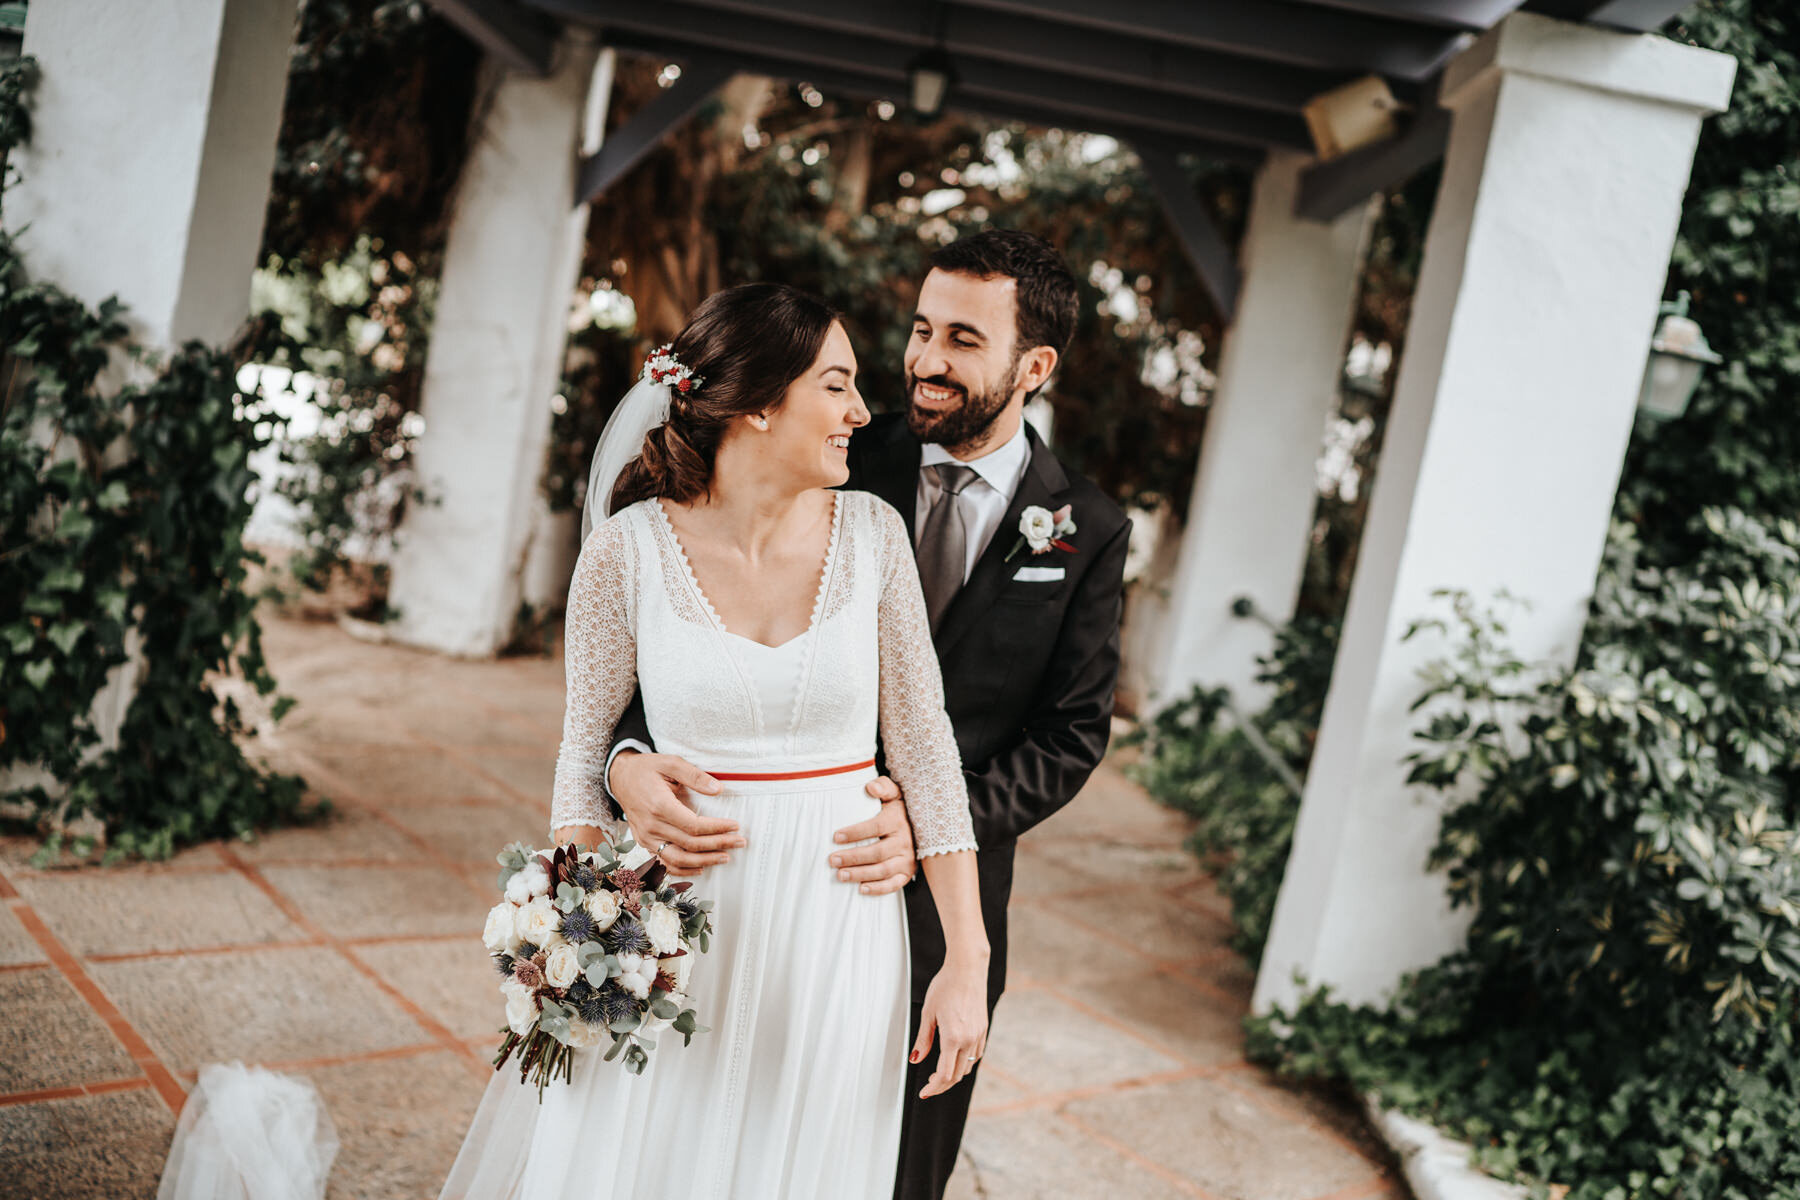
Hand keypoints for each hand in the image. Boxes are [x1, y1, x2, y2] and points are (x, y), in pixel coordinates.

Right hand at [609, 751, 739, 876]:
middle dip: (718, 845)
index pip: (693, 826)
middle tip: (740, 842)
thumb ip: (695, 776)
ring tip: (725, 857)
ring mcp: (646, 837)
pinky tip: (700, 868)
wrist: (620, 777)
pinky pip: (664, 861)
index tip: (735, 826)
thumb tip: (718, 789)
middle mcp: (651, 825)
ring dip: (704, 861)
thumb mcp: (670, 763)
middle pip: (689, 844)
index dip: (717, 829)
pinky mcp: (644, 842)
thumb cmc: (646, 769)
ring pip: (677, 858)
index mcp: (659, 806)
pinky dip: (683, 869)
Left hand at [830, 777, 914, 895]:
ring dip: (861, 874)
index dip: (855, 832)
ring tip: (840, 875)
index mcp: (898, 821)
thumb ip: (883, 787)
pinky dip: (878, 889)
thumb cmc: (899, 809)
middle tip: (832, 860)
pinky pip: (894, 885)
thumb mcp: (895, 794)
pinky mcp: (907, 873)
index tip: (836, 836)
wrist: (923, 826)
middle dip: (853, 857)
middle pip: (877, 852)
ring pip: (883, 870)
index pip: (876, 827)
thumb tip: (870, 787)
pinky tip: (861, 889)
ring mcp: (907, 859)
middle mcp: (905, 841)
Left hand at [911, 957, 988, 1099]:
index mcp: (953, 1037)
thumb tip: (916, 1059)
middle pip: (956, 1075)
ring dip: (953, 1074)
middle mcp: (969, 1039)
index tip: (924, 1092)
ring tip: (939, 1073)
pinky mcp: (983, 1030)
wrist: (967, 969)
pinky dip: (964, 1063)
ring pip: (967, 1067)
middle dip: (942, 1084)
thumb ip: (924, 1039)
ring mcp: (978, 1035)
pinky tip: (954, 1058)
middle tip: (928, 1085)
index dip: (933, 1087)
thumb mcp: (928, 1013)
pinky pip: (975, 1055)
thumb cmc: (945, 986)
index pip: (944, 1074)